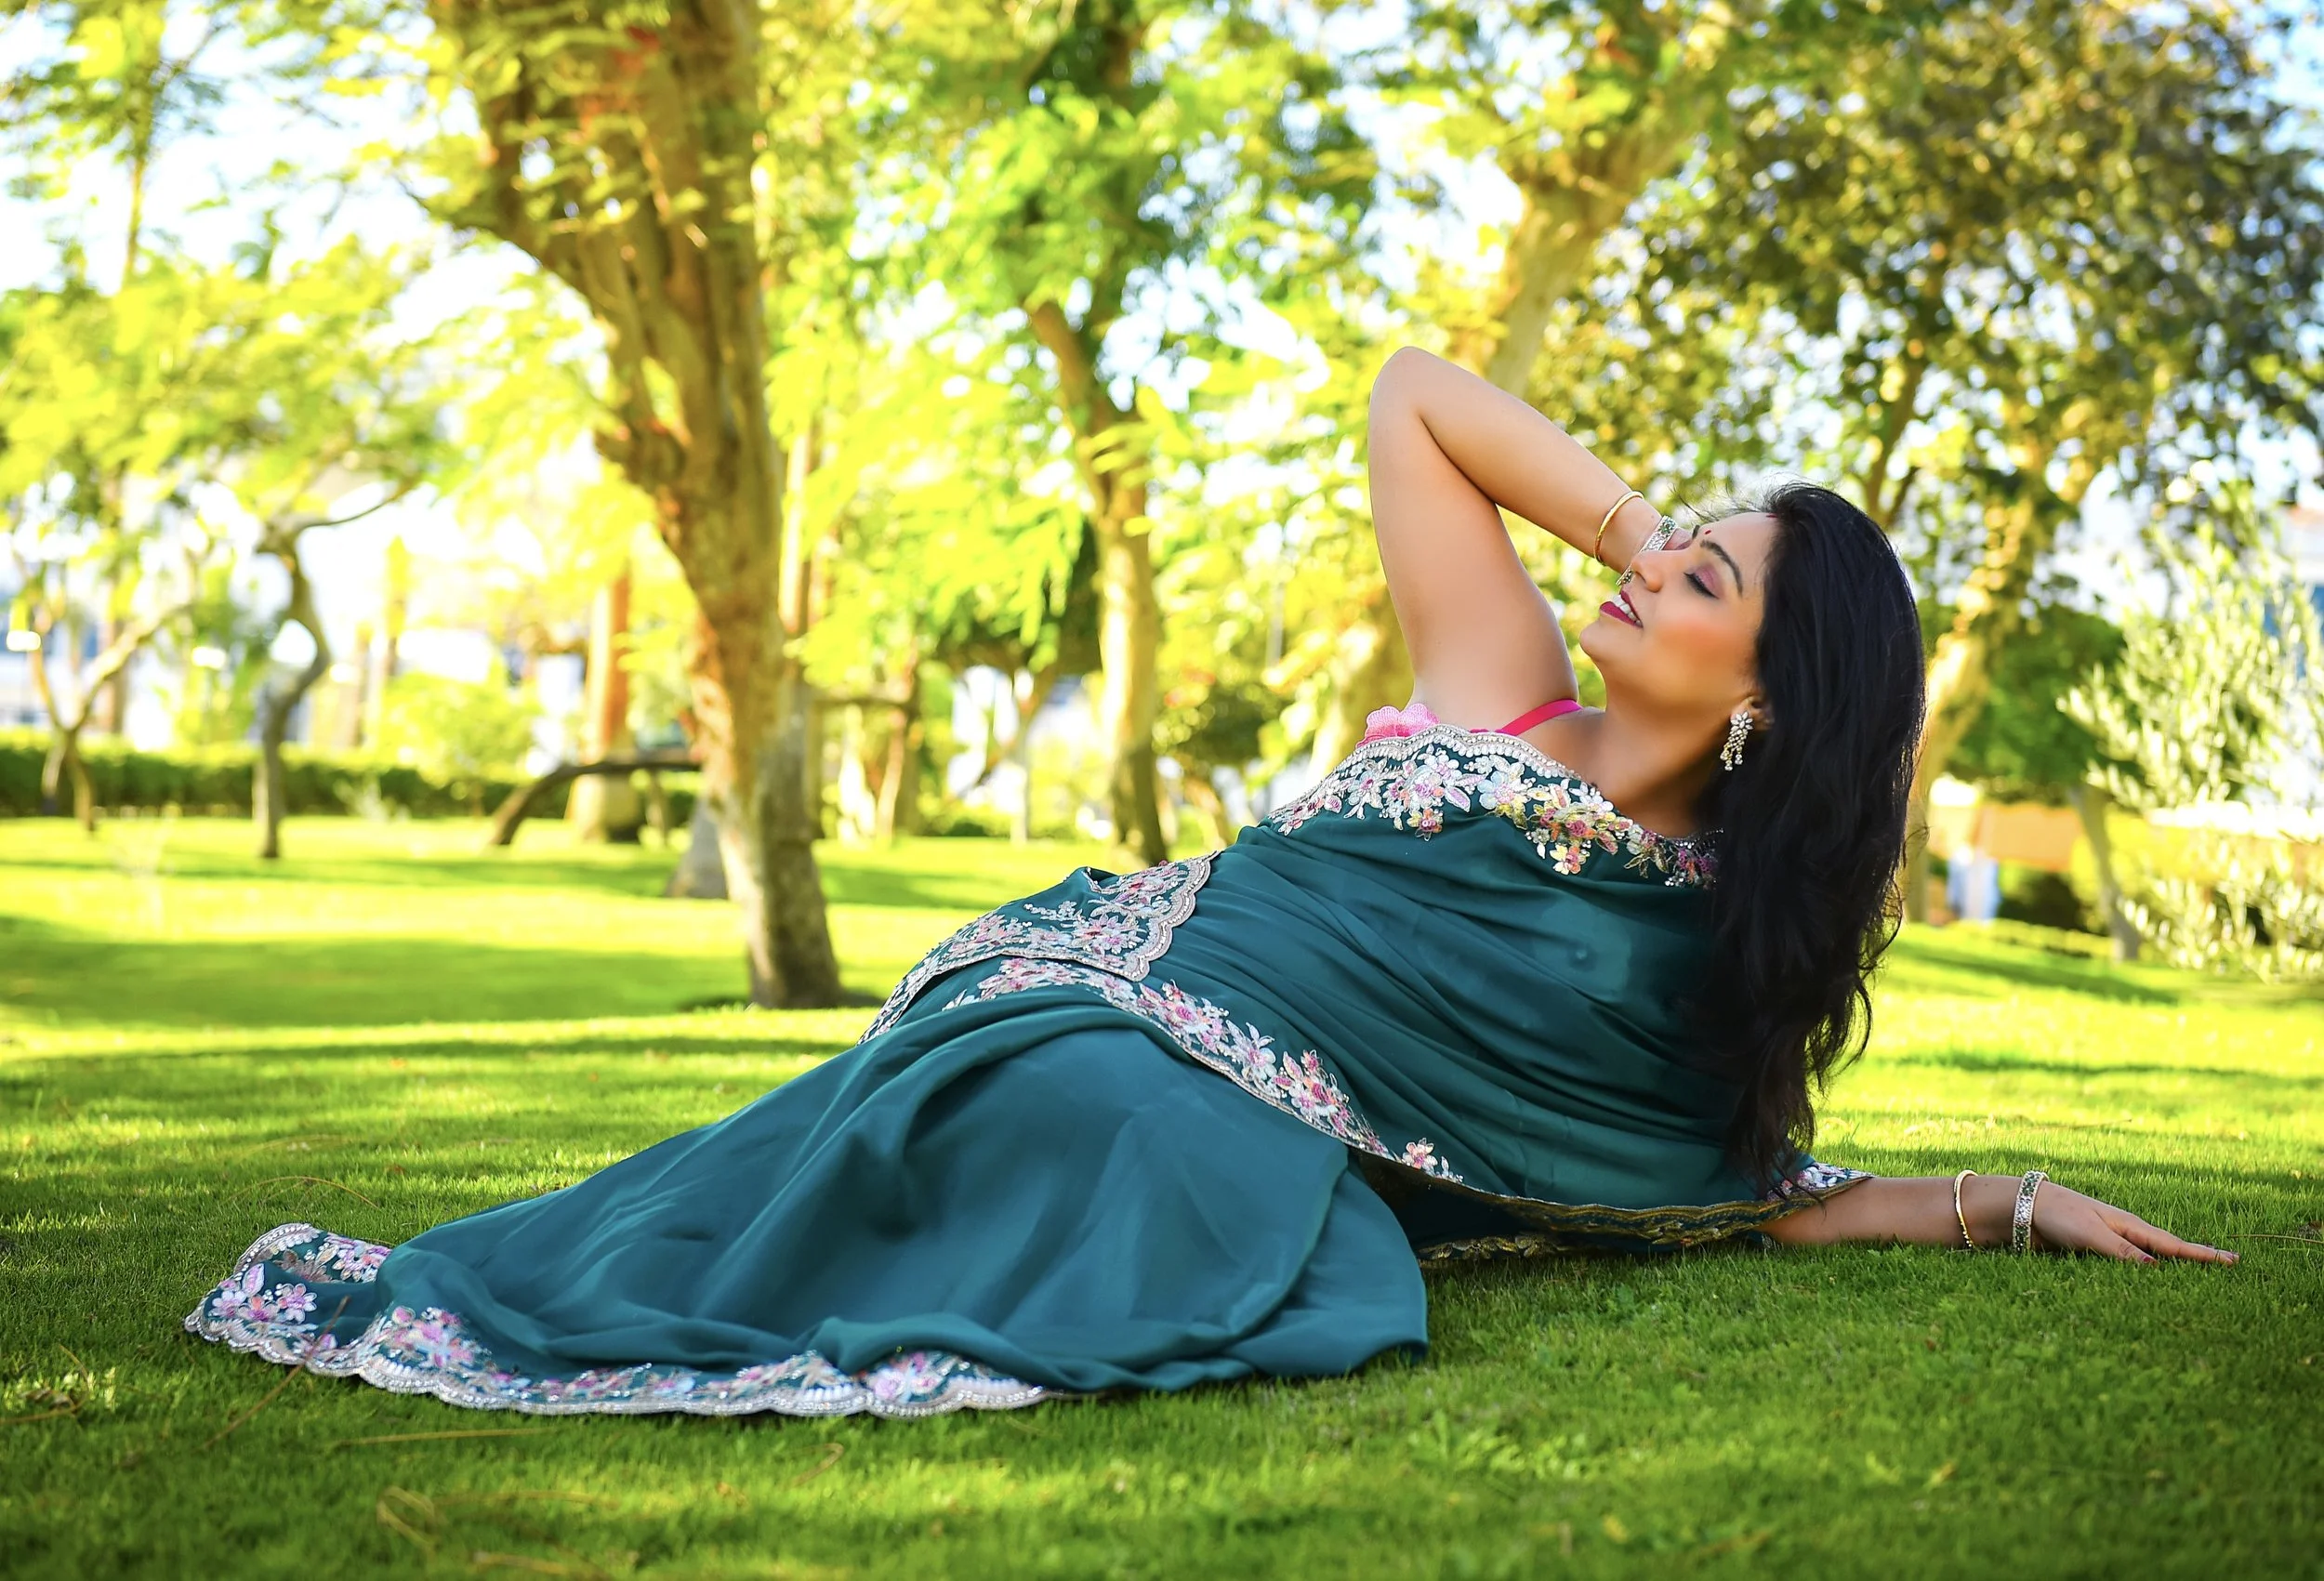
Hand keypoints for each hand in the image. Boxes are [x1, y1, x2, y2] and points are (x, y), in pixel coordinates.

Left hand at [2029, 1180, 2237, 1263]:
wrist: (2025, 1208)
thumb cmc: (2060, 1216)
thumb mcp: (2092, 1235)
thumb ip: (2122, 1253)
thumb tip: (2157, 1270)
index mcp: (2130, 1226)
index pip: (2174, 1245)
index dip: (2203, 1255)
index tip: (2233, 1260)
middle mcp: (2126, 1233)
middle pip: (2168, 1250)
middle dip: (2196, 1258)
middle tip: (2228, 1264)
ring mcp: (2112, 1241)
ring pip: (2150, 1257)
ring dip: (2173, 1265)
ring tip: (2200, 1273)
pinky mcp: (2096, 1250)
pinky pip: (2128, 1264)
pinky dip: (2146, 1270)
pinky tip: (2153, 1275)